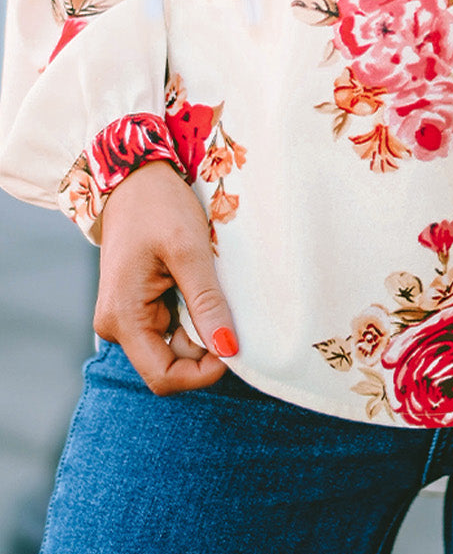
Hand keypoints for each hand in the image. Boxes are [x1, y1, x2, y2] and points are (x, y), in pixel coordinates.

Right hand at [93, 161, 239, 394]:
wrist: (134, 177)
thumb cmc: (157, 206)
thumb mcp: (189, 251)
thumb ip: (207, 303)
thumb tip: (229, 349)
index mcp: (122, 317)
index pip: (163, 376)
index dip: (202, 373)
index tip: (235, 346)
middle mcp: (117, 325)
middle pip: (170, 363)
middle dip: (205, 345)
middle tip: (229, 308)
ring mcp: (126, 316)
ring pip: (174, 345)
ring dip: (202, 326)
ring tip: (213, 287)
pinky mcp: (137, 305)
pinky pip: (171, 325)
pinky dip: (194, 314)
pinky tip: (202, 286)